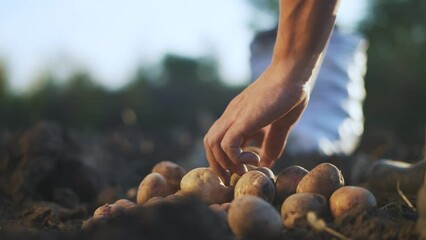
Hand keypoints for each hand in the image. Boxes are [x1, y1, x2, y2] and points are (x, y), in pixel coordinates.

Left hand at [203, 64, 309, 182]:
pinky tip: (255, 159)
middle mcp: (231, 116)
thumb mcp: (279, 125)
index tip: (239, 171)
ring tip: (245, 170)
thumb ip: (272, 143)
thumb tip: (267, 163)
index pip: (218, 139)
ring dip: (226, 163)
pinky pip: (226, 144)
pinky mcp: (242, 119)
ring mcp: (235, 116)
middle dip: (219, 165)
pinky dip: (236, 158)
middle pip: (210, 143)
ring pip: (212, 144)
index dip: (223, 158)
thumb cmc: (289, 94)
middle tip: (235, 178)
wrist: (292, 73)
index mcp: (238, 116)